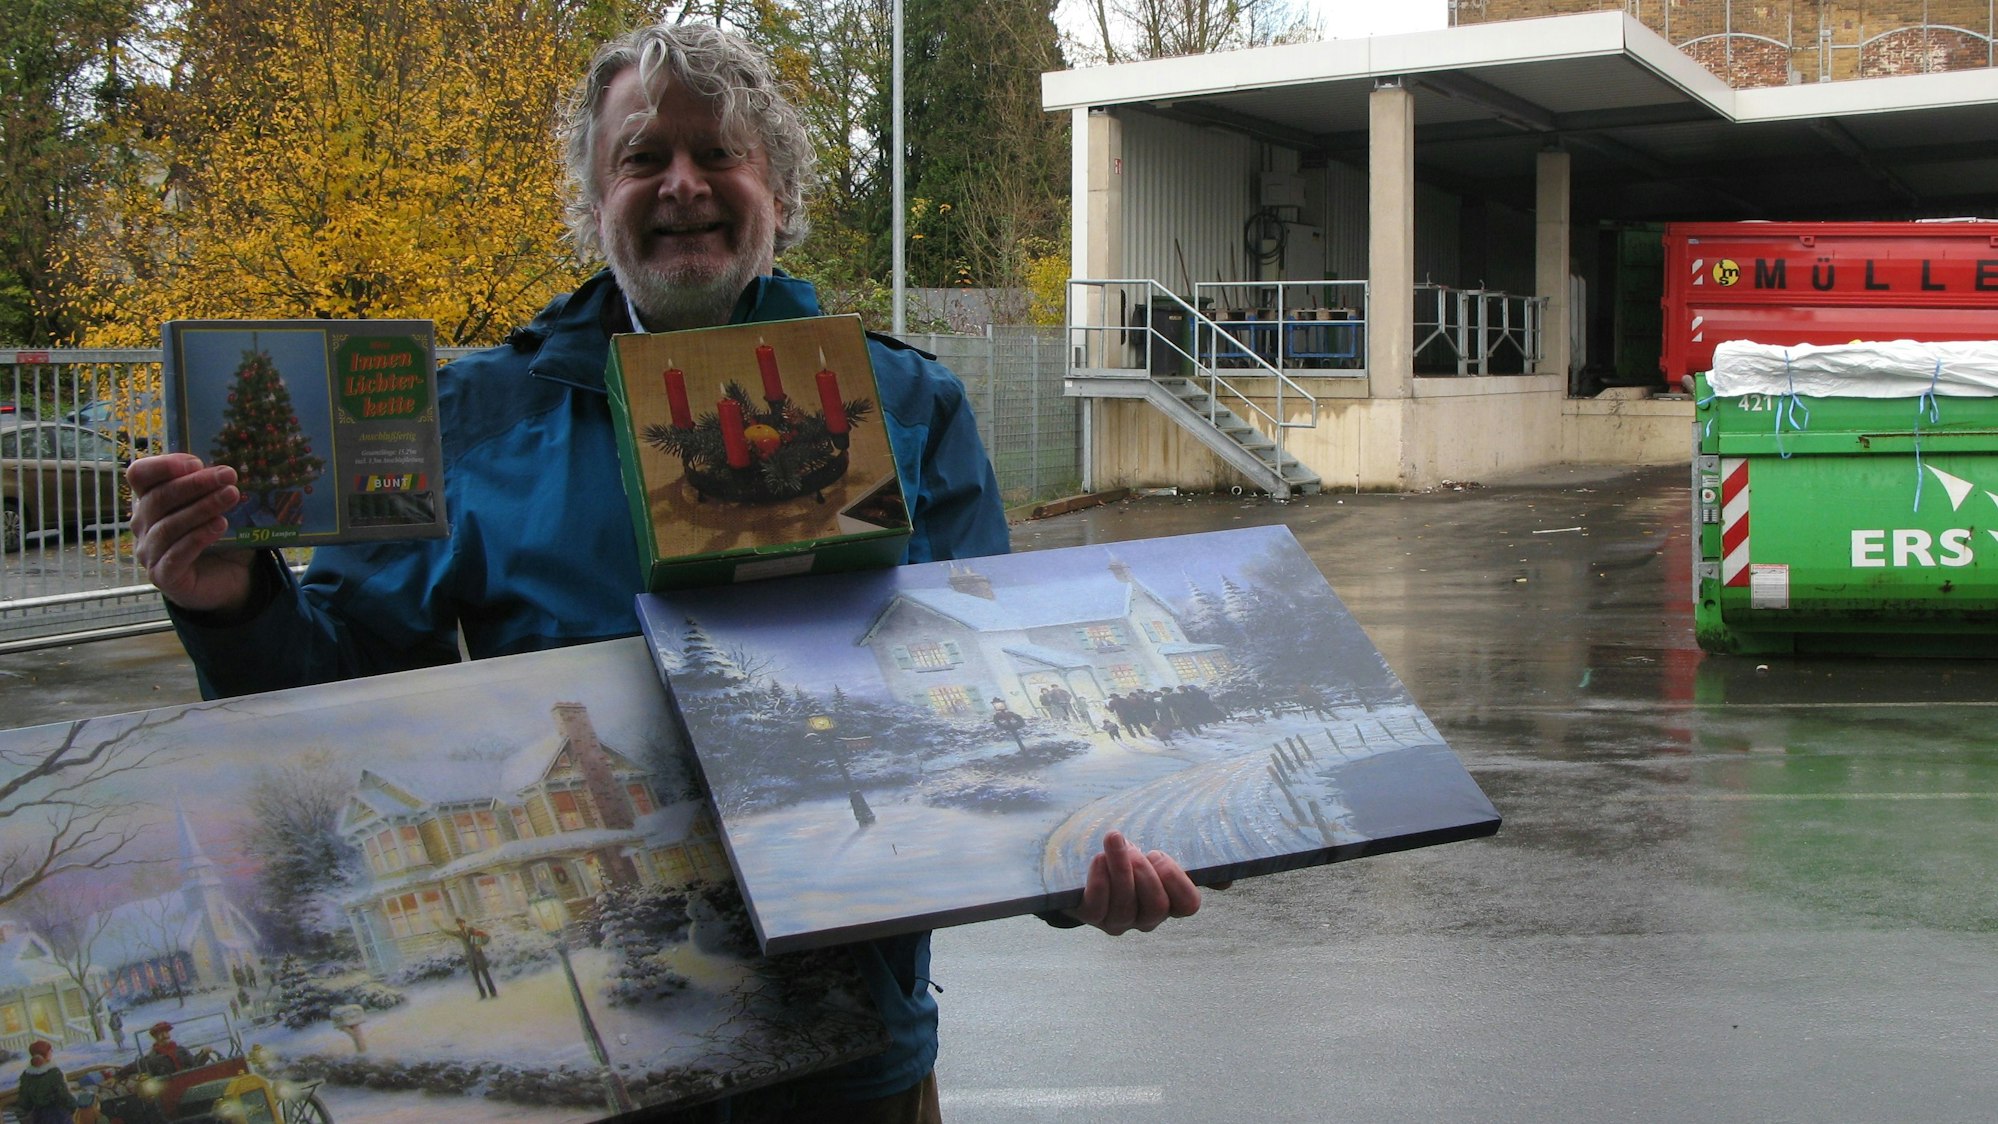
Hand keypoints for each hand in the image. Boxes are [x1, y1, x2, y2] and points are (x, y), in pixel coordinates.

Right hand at [128, 453, 256, 612]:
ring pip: (168, 526)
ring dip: (201, 508)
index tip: (196, 462)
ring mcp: (149, 552)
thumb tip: (230, 468)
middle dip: (195, 484)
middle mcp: (143, 525)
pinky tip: (220, 525)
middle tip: (228, 475)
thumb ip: (216, 489)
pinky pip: (176, 555)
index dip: (162, 466)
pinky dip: (198, 537)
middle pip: (158, 498)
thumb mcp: (219, 509)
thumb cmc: (221, 538)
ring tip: (231, 496)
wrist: (231, 580)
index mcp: (150, 501)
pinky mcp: (163, 576)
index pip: (140, 475)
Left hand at [1067, 830, 1202, 935]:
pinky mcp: (1090, 916)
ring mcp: (1117, 921)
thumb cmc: (1132, 861)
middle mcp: (1146, 918)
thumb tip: (1227, 881)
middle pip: (1156, 906)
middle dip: (1147, 874)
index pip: (1188, 905)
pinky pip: (1096, 908)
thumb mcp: (1160, 860)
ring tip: (1115, 840)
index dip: (1177, 880)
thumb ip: (1193, 867)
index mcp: (1169, 904)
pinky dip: (1099, 881)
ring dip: (1121, 868)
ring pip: (1125, 904)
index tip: (1161, 856)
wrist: (1088, 868)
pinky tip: (1098, 859)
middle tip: (1137, 850)